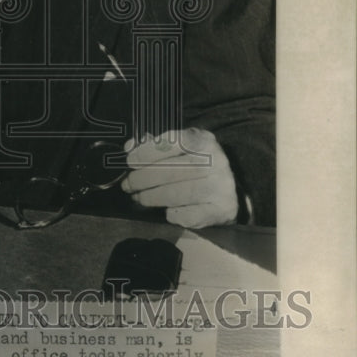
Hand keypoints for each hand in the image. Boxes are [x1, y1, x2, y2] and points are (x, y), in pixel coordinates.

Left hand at [121, 128, 237, 227]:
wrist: (229, 189)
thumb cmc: (195, 165)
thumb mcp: (180, 149)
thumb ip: (154, 146)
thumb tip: (129, 147)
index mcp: (204, 141)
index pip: (173, 142)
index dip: (147, 152)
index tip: (130, 161)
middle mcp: (216, 161)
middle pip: (170, 171)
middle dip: (142, 179)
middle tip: (127, 185)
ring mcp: (221, 186)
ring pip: (175, 194)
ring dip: (150, 198)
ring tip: (138, 198)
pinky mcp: (222, 210)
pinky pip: (187, 215)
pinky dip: (172, 214)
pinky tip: (167, 210)